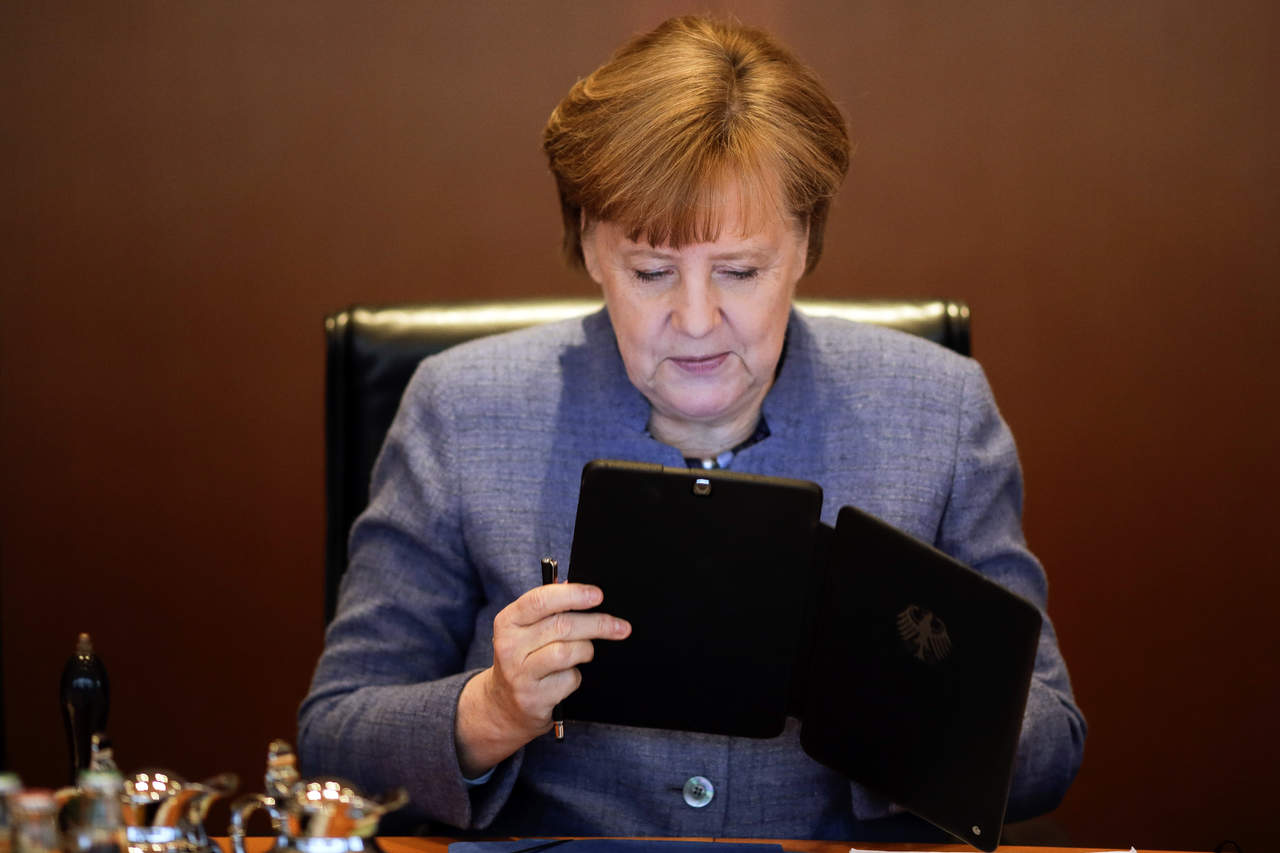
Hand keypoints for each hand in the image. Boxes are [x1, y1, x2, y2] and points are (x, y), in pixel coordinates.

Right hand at [455, 582, 629, 776]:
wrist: (504, 705)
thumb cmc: (524, 657)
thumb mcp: (526, 629)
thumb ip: (548, 607)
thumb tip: (577, 586)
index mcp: (507, 621)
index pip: (540, 600)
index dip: (573, 595)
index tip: (598, 595)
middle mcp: (509, 646)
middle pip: (562, 626)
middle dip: (597, 624)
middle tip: (620, 627)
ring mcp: (519, 674)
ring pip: (567, 652)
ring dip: (586, 650)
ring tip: (587, 653)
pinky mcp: (533, 698)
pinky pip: (569, 680)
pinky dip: (576, 676)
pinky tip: (568, 676)